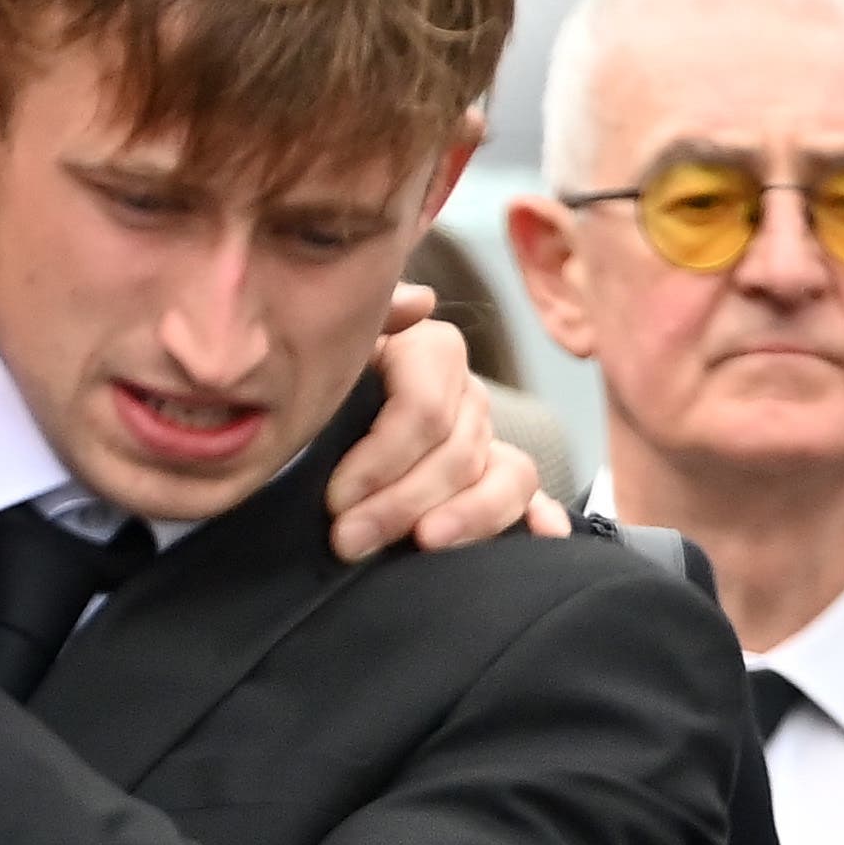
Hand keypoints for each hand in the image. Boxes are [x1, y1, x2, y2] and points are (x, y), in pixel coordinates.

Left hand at [326, 291, 545, 561]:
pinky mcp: (495, 480)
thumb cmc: (308, 383)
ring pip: (506, 476)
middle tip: (348, 540)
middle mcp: (464, 394)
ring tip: (426, 544)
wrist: (298, 418)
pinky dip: (540, 518)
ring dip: (469, 517)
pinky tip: (545, 535)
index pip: (425, 408)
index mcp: (427, 353)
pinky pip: (531, 498)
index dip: (382, 458)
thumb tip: (420, 300)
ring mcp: (486, 439)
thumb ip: (370, 320)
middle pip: (458, 452)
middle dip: (401, 503)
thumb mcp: (324, 350)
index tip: (334, 500)